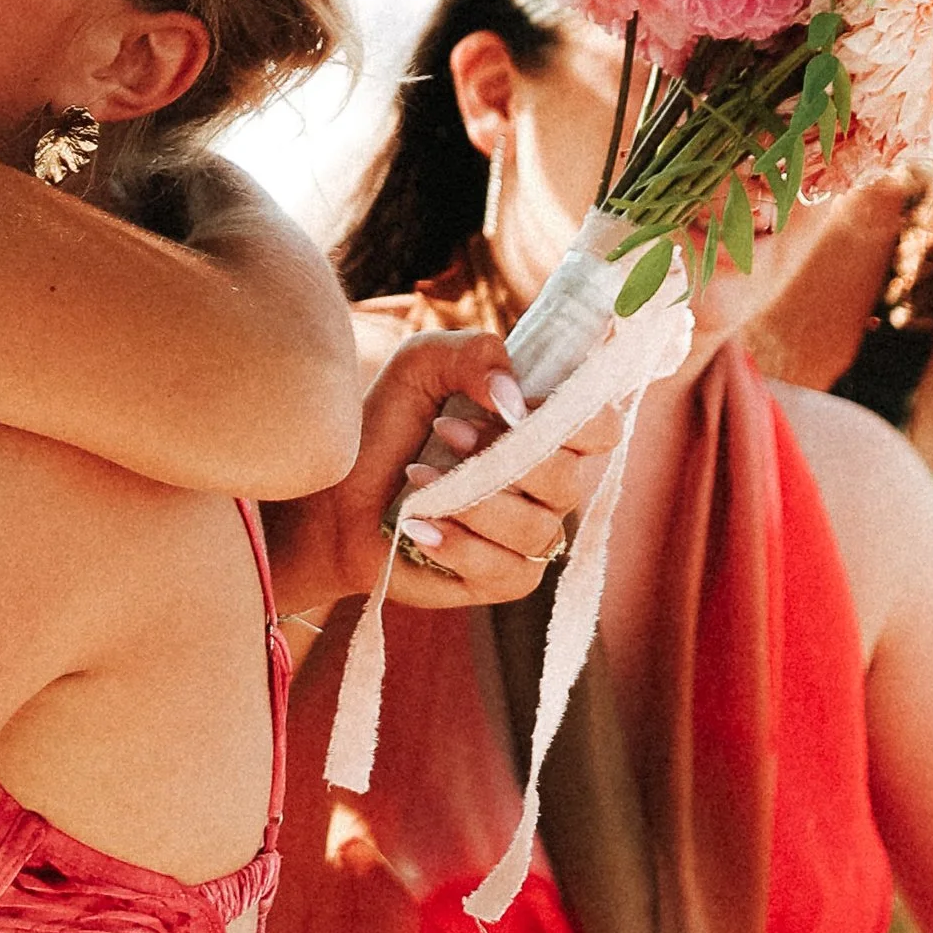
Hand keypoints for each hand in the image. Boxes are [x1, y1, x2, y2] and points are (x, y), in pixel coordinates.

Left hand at [266, 329, 620, 625]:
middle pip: (569, 477)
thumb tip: (512, 398)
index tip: (510, 406)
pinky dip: (458, 544)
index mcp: (543, 433)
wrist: (333, 497)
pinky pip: (507, 568)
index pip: (600, 427)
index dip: (568, 417)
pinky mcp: (504, 579)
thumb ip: (473, 354)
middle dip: (503, 456)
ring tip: (416, 479)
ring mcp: (531, 537)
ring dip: (470, 499)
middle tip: (444, 433)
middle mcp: (550, 487)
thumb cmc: (384, 429)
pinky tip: (417, 526)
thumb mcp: (420, 367)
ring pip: (537, 526)